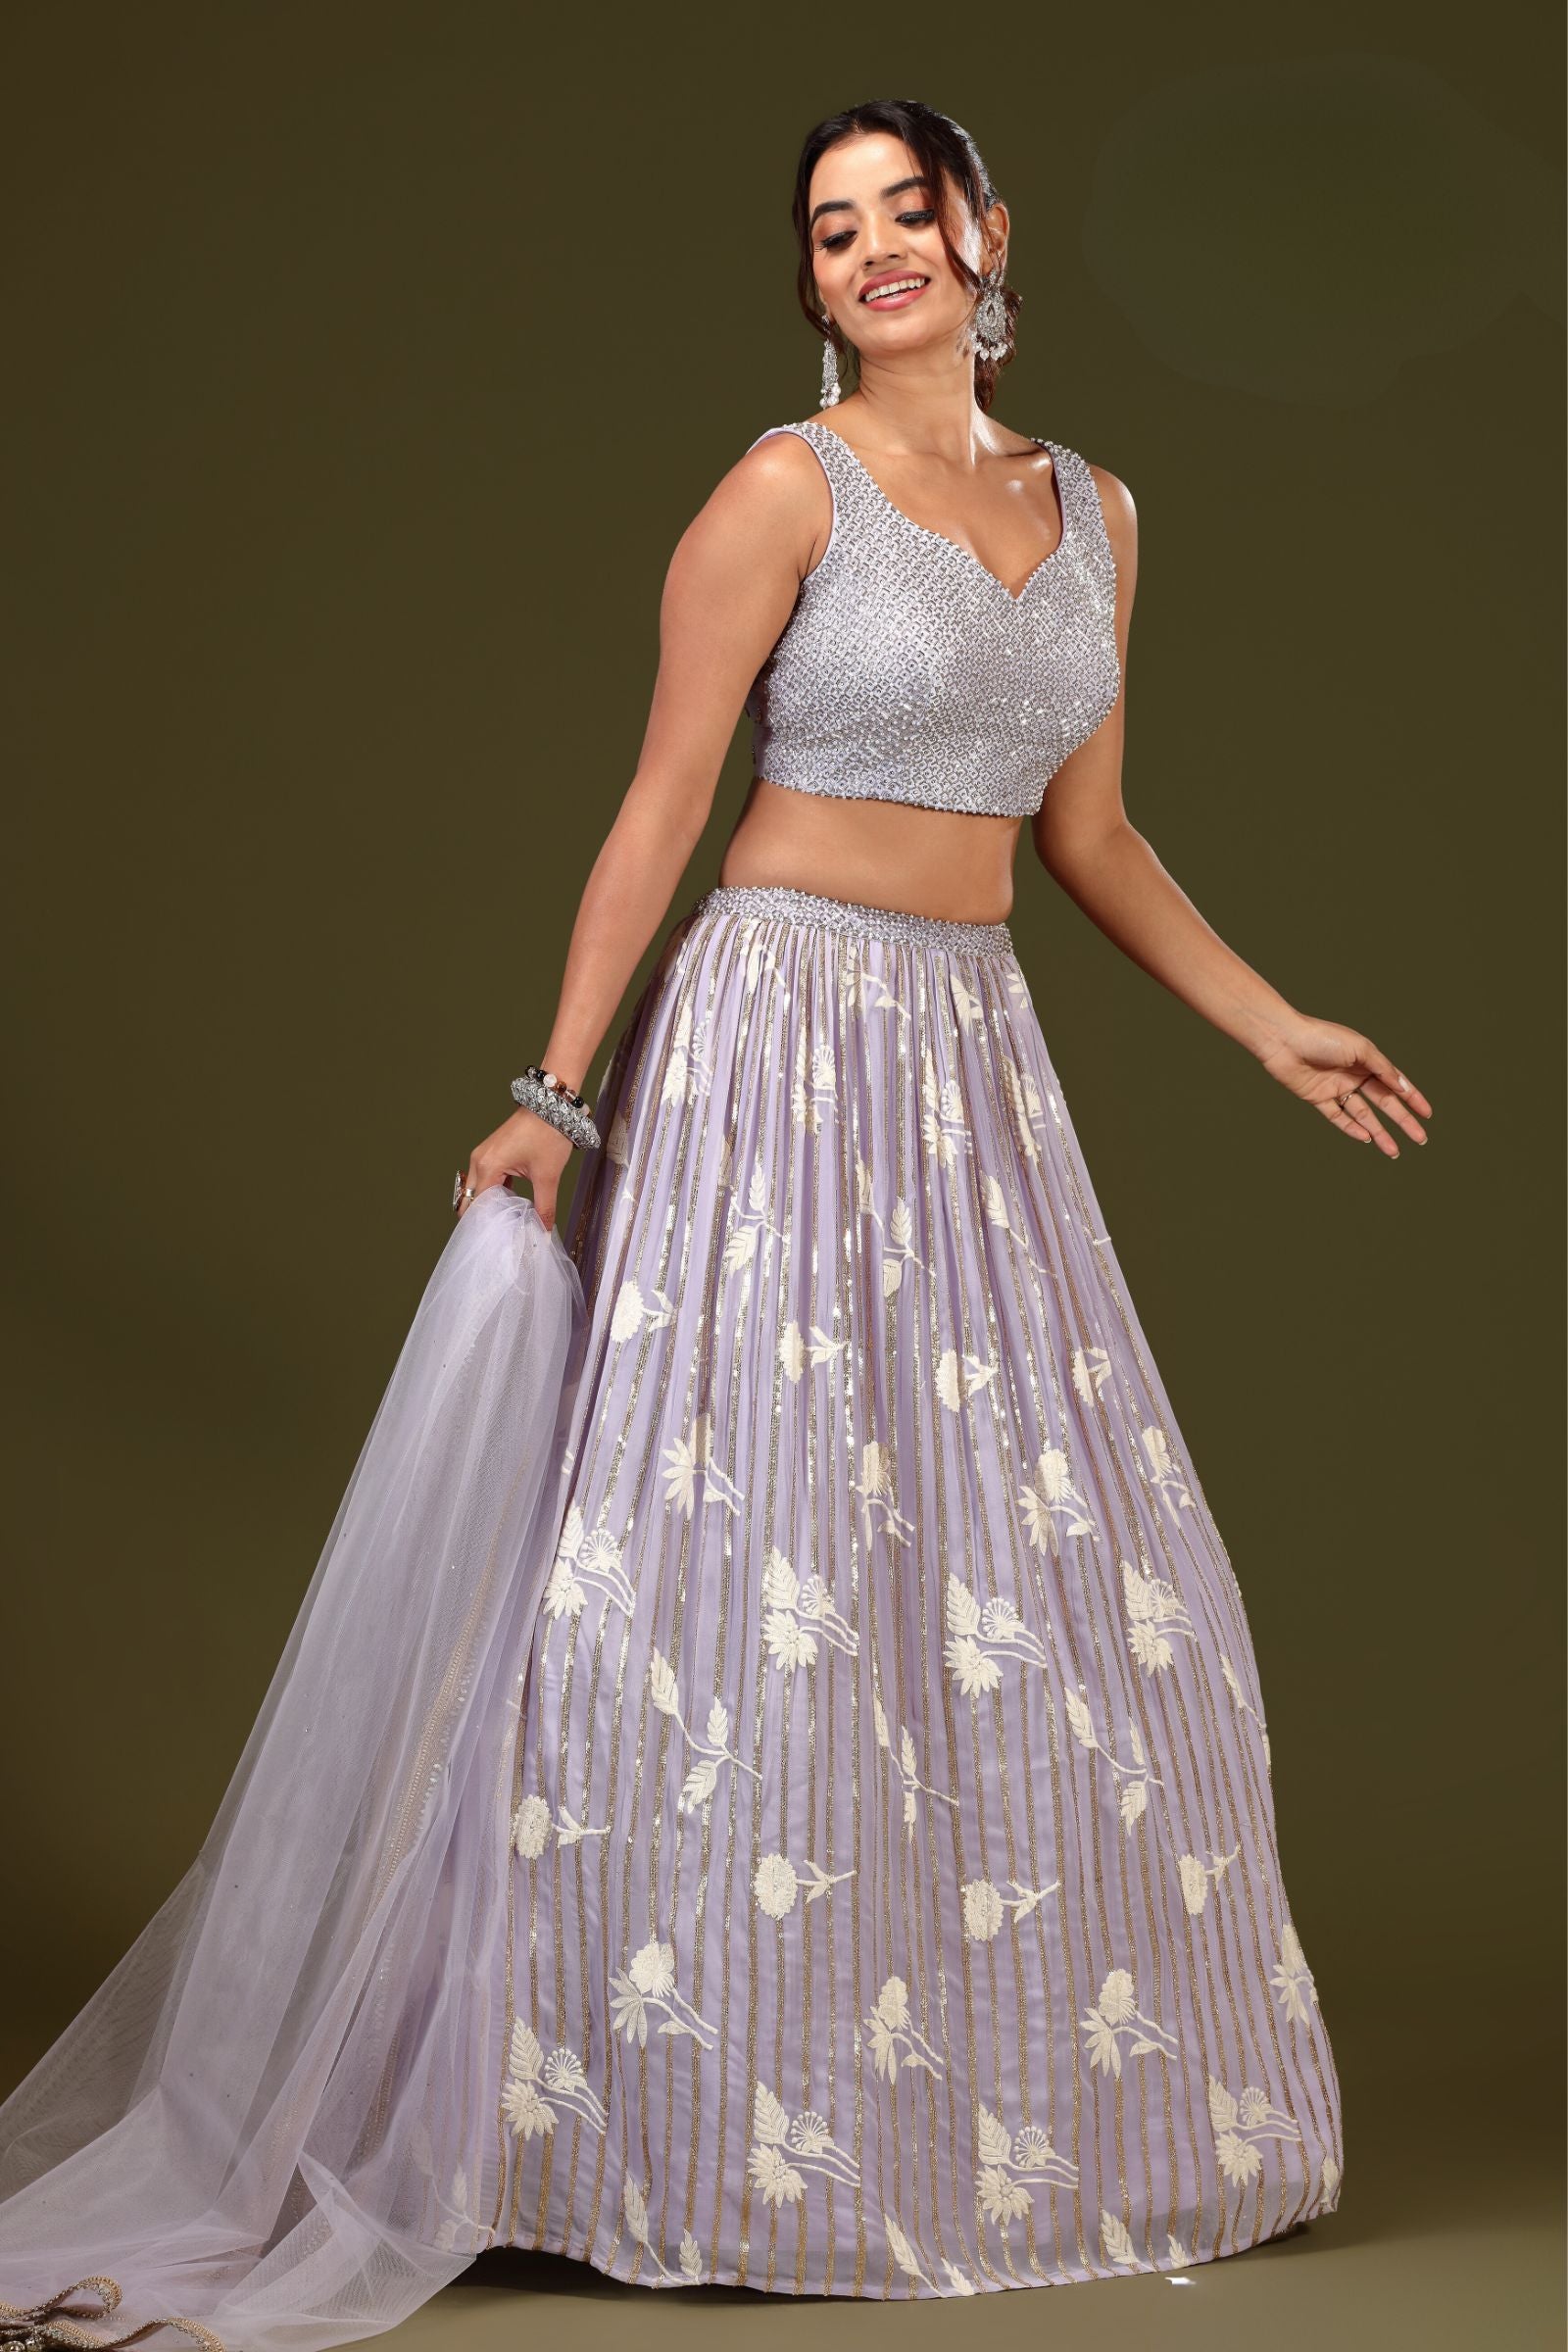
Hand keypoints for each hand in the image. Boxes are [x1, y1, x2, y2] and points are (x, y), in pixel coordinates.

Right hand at [456, 1106, 574, 1228]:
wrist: (553, 1104)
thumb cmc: (548, 1133)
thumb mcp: (547, 1176)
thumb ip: (544, 1207)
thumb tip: (543, 1231)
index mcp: (487, 1166)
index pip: (476, 1206)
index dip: (484, 1225)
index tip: (494, 1242)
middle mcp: (479, 1161)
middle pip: (470, 1199)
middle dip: (482, 1218)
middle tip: (498, 1237)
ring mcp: (484, 1155)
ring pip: (479, 1190)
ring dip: (489, 1206)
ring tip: (505, 1225)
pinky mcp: (493, 1153)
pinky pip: (487, 1180)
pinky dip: (495, 1194)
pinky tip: (510, 1207)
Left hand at [1255, 1016, 1431, 1158]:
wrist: (1284, 1040)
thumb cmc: (1323, 1037)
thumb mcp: (1361, 1049)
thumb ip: (1383, 1069)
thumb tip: (1403, 1087)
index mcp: (1367, 1061)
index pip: (1395, 1083)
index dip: (1412, 1098)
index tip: (1427, 1114)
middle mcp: (1354, 1075)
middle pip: (1384, 1103)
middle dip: (1402, 1121)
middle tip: (1419, 1138)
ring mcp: (1336, 1088)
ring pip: (1363, 1115)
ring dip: (1378, 1132)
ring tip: (1394, 1151)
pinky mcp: (1318, 1098)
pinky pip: (1338, 1117)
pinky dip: (1351, 1128)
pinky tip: (1366, 1138)